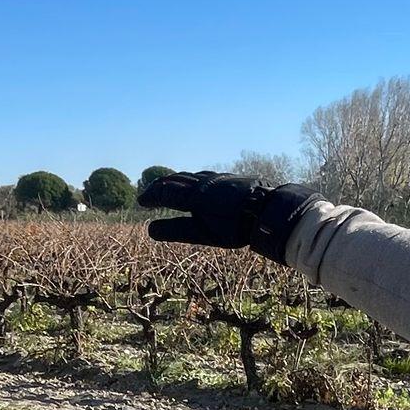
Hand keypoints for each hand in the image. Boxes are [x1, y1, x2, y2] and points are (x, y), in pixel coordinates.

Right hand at [136, 170, 317, 262]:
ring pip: (191, 176)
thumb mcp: (202, 233)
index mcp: (193, 195)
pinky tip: (199, 184)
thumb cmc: (234, 226)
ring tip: (171, 186)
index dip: (151, 196)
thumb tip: (150, 229)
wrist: (267, 211)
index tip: (141, 201)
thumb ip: (176, 230)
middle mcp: (203, 183)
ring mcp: (218, 179)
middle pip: (177, 180)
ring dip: (177, 180)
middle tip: (151, 192)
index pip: (165, 192)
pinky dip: (193, 180)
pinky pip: (205, 176)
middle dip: (161, 186)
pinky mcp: (230, 179)